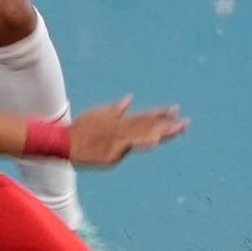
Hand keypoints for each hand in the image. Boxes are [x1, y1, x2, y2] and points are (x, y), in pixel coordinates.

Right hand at [66, 97, 188, 167]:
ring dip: (161, 133)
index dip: (161, 113)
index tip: (175, 109)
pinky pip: (130, 147)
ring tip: (176, 130)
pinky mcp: (113, 152)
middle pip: (149, 126)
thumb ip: (117, 109)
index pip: (145, 116)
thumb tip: (129, 99)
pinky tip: (154, 143)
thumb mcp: (99, 114)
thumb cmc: (81, 128)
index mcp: (121, 121)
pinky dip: (143, 144)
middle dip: (168, 125)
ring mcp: (118, 140)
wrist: (65, 141)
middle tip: (186, 123)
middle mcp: (122, 129)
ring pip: (144, 135)